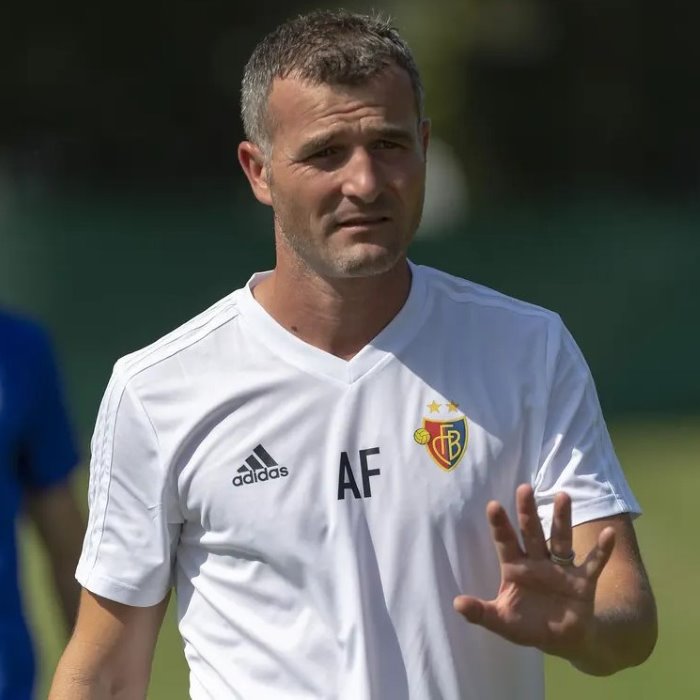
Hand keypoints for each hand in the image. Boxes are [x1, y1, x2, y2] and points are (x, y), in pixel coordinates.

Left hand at [453, 484, 615, 660]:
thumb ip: (481, 613)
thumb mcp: (502, 622)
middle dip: (528, 512)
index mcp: (515, 568)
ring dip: (562, 519)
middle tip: (524, 488)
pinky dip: (602, 550)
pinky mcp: (583, 581)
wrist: (564, 640)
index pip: (505, 542)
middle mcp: (537, 562)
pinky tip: (609, 533)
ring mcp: (561, 569)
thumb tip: (457, 604)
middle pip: (531, 532)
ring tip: (563, 496)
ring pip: (560, 539)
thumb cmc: (528, 625)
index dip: (500, 525)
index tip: (493, 504)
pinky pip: (594, 563)